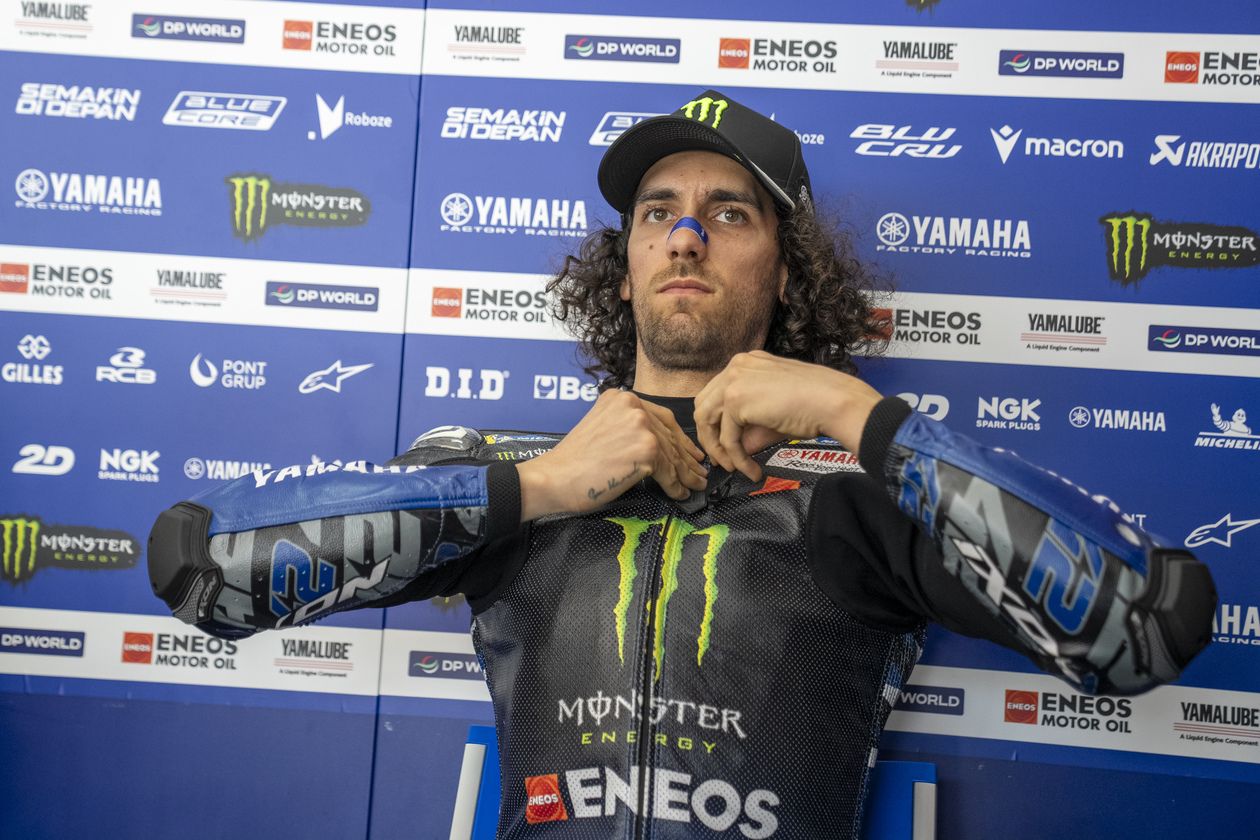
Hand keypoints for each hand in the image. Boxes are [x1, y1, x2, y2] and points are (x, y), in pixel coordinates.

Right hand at [516, 390, 707, 520]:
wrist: (556, 477)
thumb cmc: (574, 462)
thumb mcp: (602, 427)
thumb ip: (628, 427)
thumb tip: (661, 445)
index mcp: (621, 397)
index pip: (661, 417)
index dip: (680, 438)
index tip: (691, 451)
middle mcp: (633, 405)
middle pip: (669, 435)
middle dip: (686, 457)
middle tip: (699, 471)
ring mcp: (641, 426)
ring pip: (672, 454)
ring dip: (686, 474)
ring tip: (695, 485)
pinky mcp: (646, 449)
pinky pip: (668, 471)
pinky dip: (675, 486)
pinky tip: (680, 493)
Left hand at [693, 351, 882, 481]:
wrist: (833, 401)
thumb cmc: (815, 404)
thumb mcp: (772, 413)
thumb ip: (749, 428)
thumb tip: (733, 451)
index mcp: (747, 363)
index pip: (715, 394)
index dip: (716, 424)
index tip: (724, 446)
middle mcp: (737, 366)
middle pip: (704, 405)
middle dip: (710, 437)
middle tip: (722, 460)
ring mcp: (734, 380)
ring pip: (708, 421)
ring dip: (719, 450)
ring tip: (734, 468)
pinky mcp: (736, 400)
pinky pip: (727, 438)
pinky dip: (737, 458)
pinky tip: (751, 470)